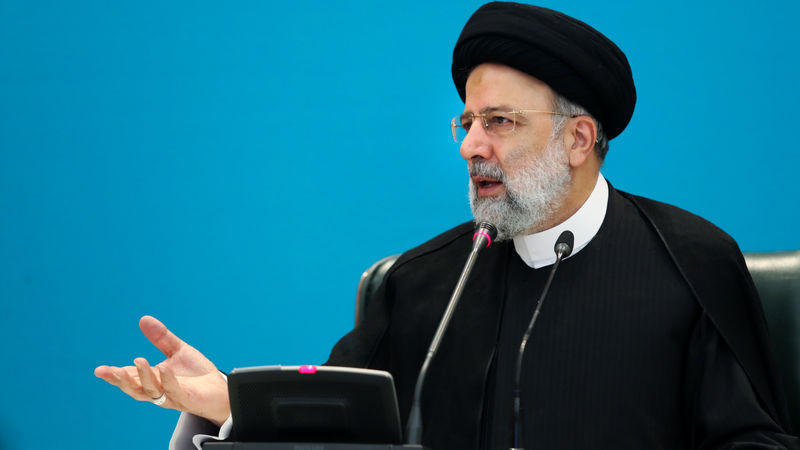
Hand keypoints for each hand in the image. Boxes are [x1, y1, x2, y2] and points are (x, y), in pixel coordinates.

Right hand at [95, 316, 230, 425]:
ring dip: (144, 377)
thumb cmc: (197, 374)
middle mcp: (159, 390)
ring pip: (152, 391)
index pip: (130, 377)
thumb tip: (143, 319)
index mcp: (153, 379)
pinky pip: (175, 391)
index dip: (114, 375)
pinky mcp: (187, 399)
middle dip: (122, 380)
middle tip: (112, 370)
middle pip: (135, 388)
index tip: (99, 371)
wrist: (221, 390)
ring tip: (139, 360)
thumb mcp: (178, 351)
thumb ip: (161, 338)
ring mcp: (172, 396)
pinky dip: (168, 381)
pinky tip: (164, 370)